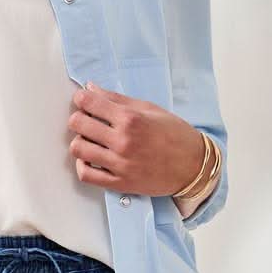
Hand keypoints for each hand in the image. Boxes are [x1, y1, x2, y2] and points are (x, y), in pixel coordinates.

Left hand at [67, 82, 205, 198]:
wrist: (193, 165)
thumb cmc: (174, 135)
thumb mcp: (149, 108)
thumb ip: (118, 99)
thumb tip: (91, 89)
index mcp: (130, 118)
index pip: (89, 102)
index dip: (81, 99)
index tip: (84, 101)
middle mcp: (123, 141)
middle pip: (78, 124)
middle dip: (78, 118)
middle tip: (86, 120)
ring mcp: (120, 164)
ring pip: (78, 149)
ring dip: (79, 141)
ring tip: (89, 140)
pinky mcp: (120, 183)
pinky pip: (86, 175)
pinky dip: (82, 165)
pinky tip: (89, 159)